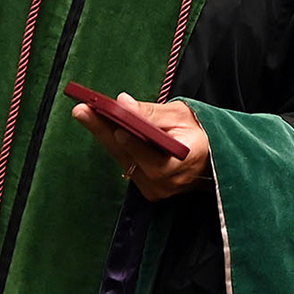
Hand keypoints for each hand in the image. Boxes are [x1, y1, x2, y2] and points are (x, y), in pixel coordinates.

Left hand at [72, 95, 211, 201]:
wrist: (211, 157)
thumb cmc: (198, 133)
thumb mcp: (182, 115)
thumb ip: (152, 113)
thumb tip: (123, 103)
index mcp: (184, 164)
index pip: (154, 158)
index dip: (134, 144)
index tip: (117, 128)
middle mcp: (167, 182)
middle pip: (129, 157)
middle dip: (104, 131)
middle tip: (83, 110)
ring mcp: (156, 190)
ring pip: (124, 160)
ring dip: (105, 136)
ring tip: (86, 114)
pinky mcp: (148, 190)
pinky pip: (127, 165)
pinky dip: (115, 146)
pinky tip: (101, 127)